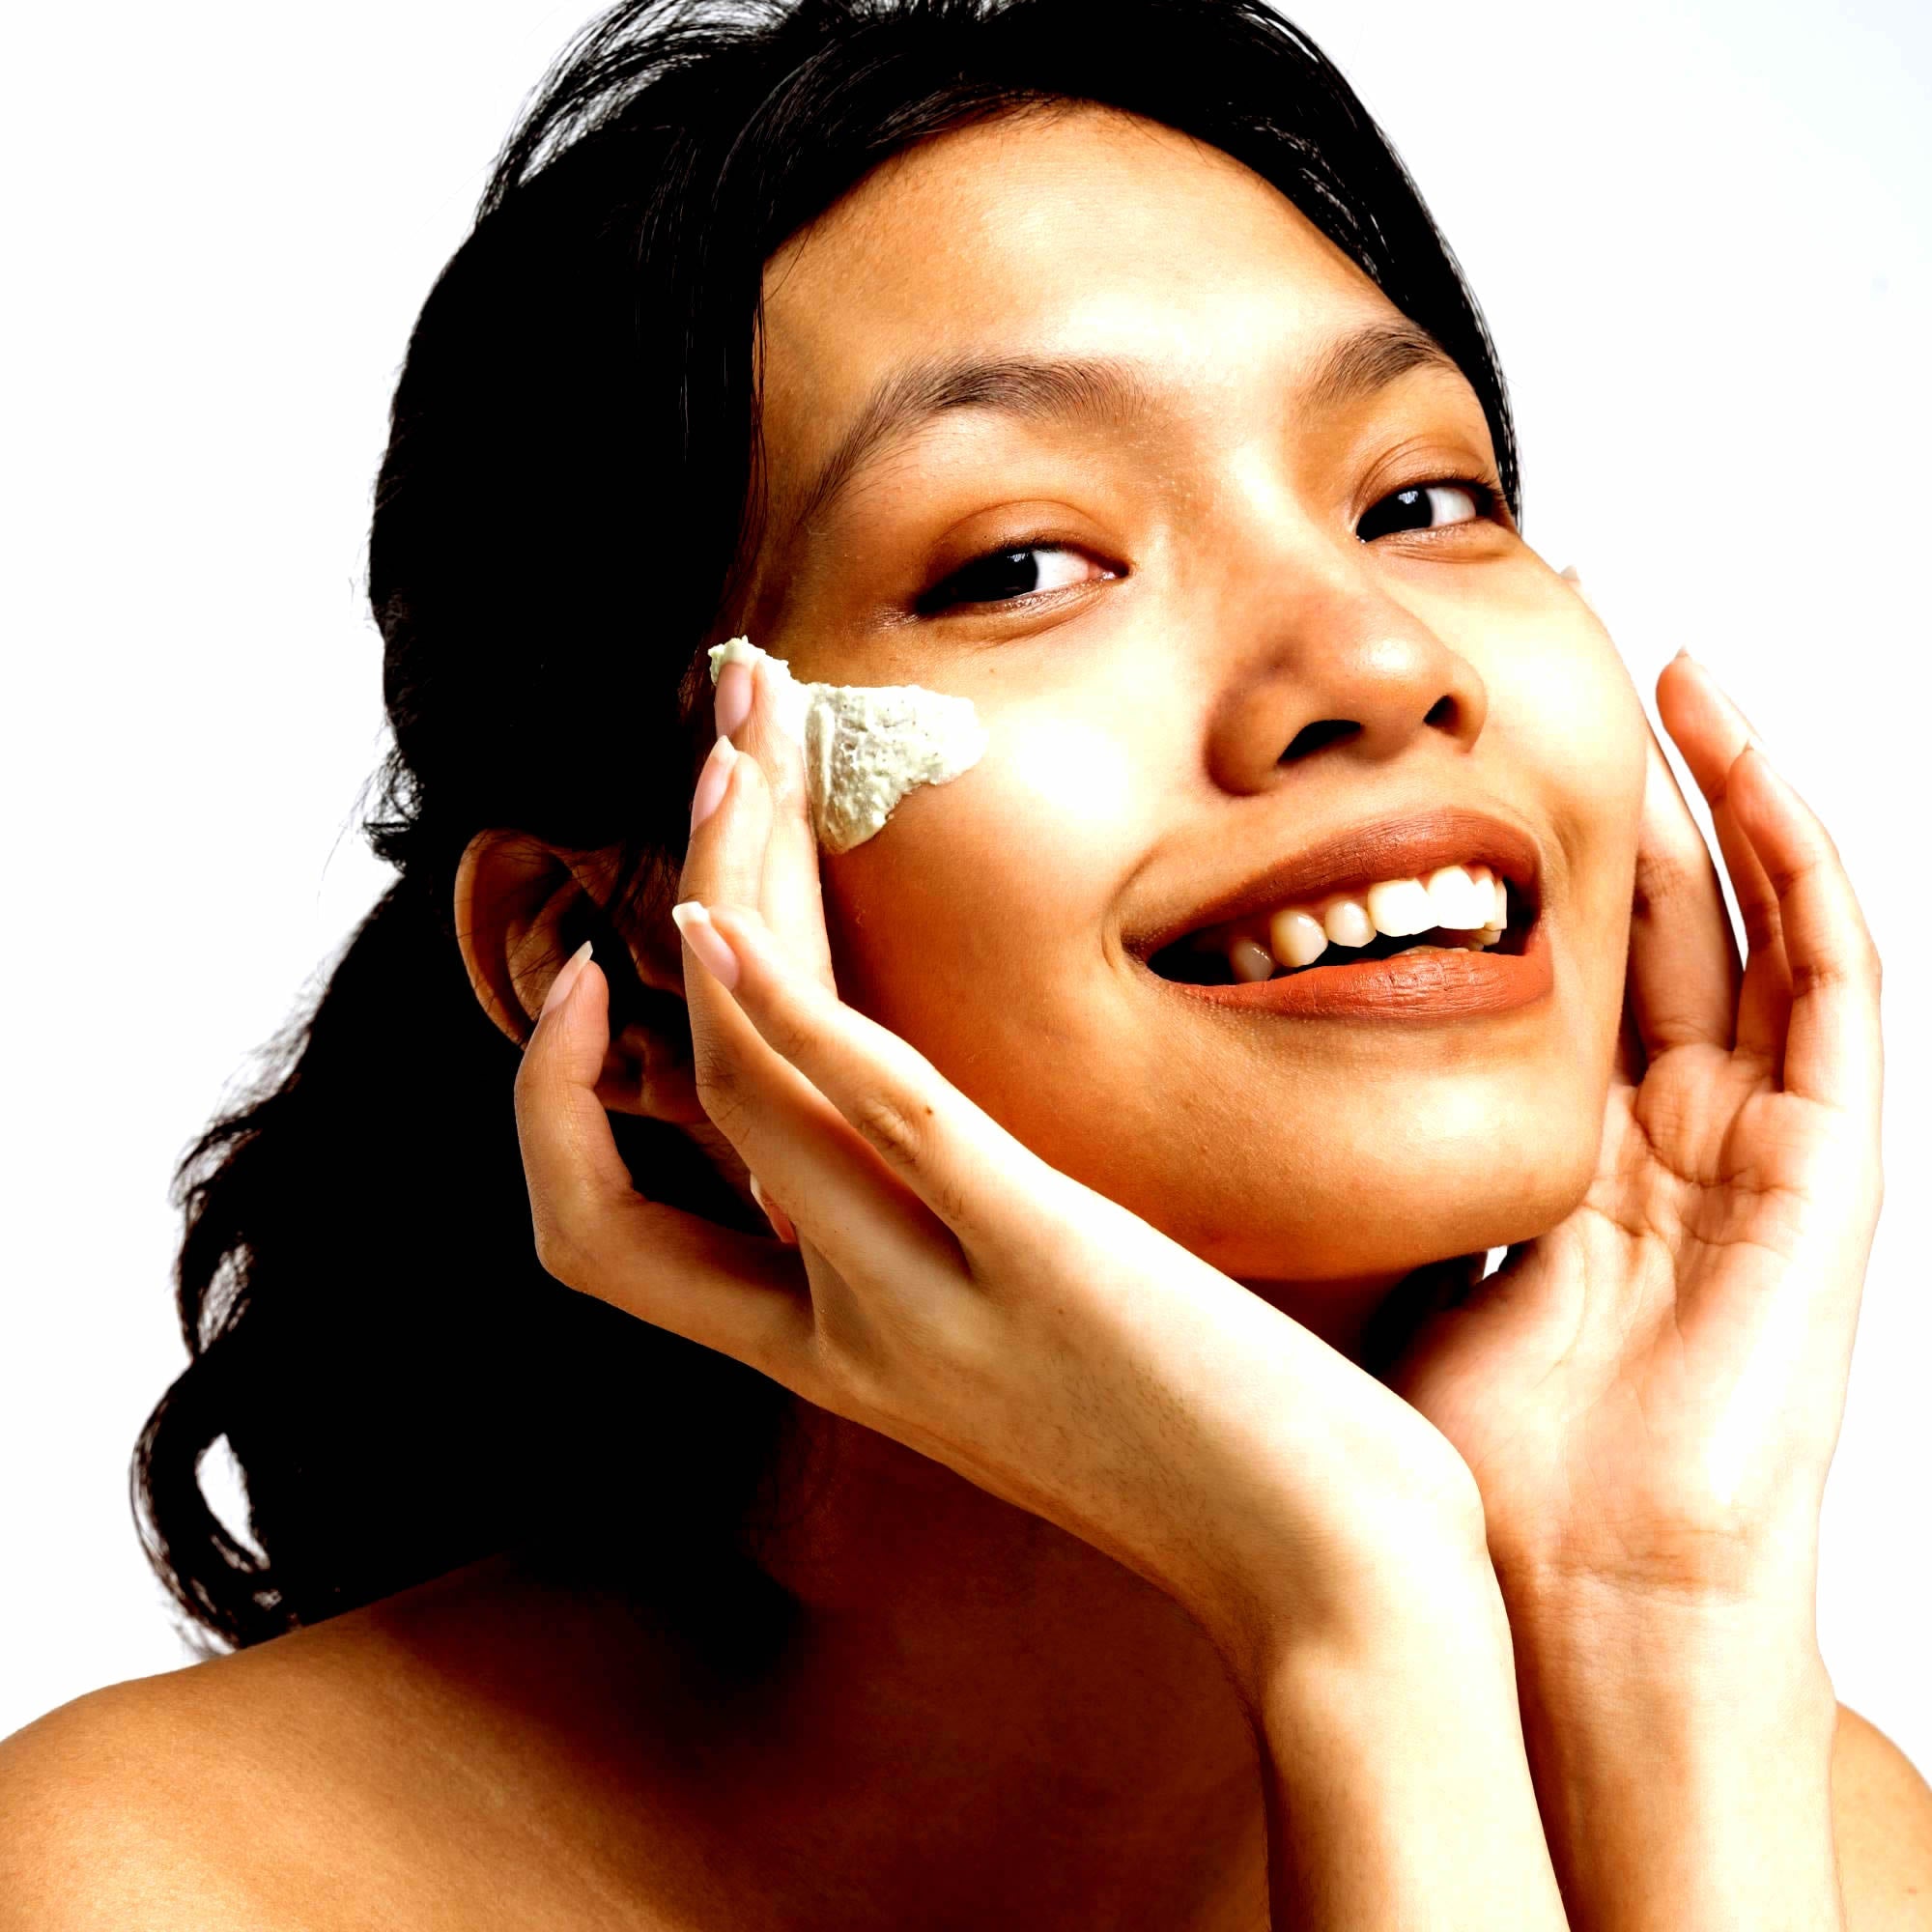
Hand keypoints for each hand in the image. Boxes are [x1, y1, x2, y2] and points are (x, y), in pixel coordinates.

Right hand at [513, 654, 1490, 1688]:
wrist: (1333, 1591)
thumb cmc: (1211, 1470)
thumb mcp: (1031, 1363)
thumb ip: (951, 1263)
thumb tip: (936, 1153)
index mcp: (834, 1351)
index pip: (606, 1232)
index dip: (555, 1104)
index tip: (614, 964)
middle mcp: (844, 1327)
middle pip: (673, 1099)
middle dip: (661, 900)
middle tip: (708, 739)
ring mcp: (928, 1298)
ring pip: (749, 1077)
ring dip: (726, 885)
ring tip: (734, 740)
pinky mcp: (1044, 1255)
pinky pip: (875, 1119)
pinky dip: (787, 1016)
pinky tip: (729, 920)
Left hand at [1380, 646, 1882, 1617]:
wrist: (1572, 1601)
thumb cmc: (1478, 1467)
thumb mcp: (1400, 1266)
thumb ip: (1367, 1164)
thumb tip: (1236, 1077)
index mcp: (1578, 1159)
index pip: (1563, 967)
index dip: (1527, 853)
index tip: (1461, 746)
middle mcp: (1675, 1133)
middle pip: (1664, 920)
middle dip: (1623, 788)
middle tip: (1571, 655)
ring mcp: (1758, 1141)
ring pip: (1761, 920)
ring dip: (1725, 789)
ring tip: (1669, 662)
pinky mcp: (1829, 1164)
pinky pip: (1839, 978)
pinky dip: (1802, 857)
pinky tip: (1747, 756)